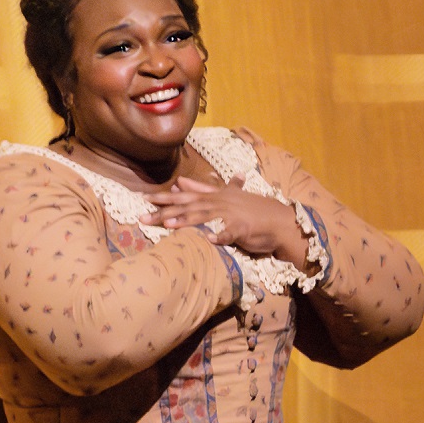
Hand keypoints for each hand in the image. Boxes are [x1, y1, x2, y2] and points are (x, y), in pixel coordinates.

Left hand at [151, 178, 307, 265]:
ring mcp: (232, 214)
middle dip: (164, 210)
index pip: (185, 195)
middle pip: (188, 206)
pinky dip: (220, 236)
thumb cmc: (253, 210)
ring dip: (186, 220)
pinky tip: (210, 240)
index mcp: (216, 196)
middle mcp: (220, 202)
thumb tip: (180, 182)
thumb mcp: (227, 196)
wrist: (281, 220)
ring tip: (168, 224)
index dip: (164, 197)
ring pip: (204, 217)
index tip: (143, 199)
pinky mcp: (243, 228)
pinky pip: (230, 232)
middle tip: (143, 216)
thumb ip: (203, 189)